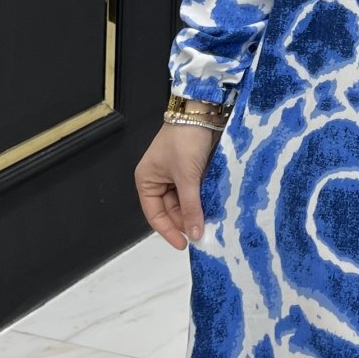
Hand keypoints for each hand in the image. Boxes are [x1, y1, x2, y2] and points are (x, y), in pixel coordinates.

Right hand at [134, 123, 218, 248]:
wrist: (202, 112)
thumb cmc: (186, 140)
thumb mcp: (187, 177)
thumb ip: (190, 207)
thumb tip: (195, 234)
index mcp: (146, 180)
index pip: (154, 215)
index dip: (169, 231)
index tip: (185, 244)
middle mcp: (158, 180)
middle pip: (170, 211)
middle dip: (184, 222)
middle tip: (202, 235)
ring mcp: (174, 175)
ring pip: (183, 203)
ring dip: (194, 212)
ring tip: (209, 225)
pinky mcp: (190, 171)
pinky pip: (193, 193)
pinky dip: (201, 201)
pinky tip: (211, 210)